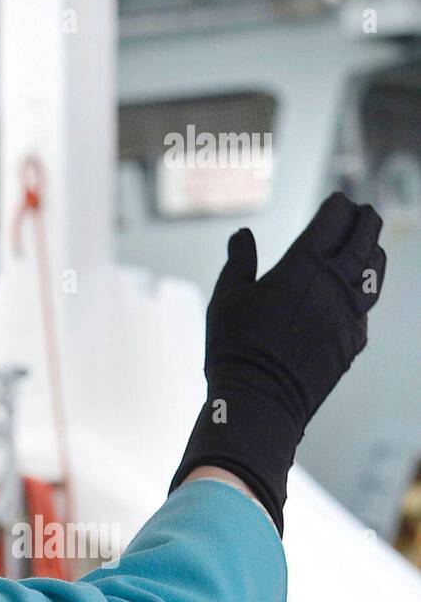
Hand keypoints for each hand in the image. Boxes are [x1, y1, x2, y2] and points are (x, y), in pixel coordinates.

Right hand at [170, 193, 385, 533]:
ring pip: (374, 273)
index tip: (338, 200)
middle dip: (364, 222)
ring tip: (372, 244)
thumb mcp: (226, 298)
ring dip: (374, 252)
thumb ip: (239, 262)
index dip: (337, 207)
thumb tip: (242, 235)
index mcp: (304, 266)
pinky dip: (365, 292)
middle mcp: (336, 285)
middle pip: (363, 241)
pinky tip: (359, 292)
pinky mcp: (353, 342)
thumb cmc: (235, 347)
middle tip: (363, 212)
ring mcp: (350, 315)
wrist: (261, 401)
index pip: (332, 223)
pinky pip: (366, 308)